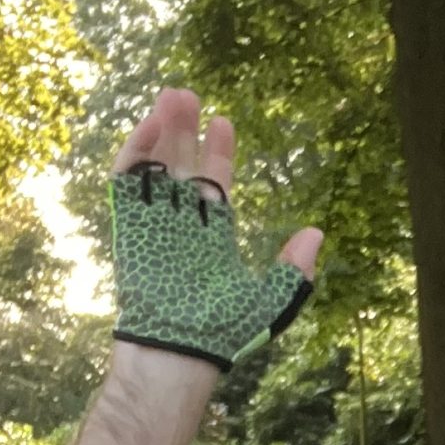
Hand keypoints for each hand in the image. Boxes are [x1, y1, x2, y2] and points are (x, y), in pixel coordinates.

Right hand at [110, 88, 321, 373]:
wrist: (179, 351)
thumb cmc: (225, 333)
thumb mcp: (271, 298)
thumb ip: (293, 267)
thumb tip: (317, 232)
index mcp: (214, 240)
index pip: (216, 187)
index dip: (220, 154)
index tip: (225, 123)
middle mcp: (183, 227)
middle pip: (182, 167)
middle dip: (186, 131)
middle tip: (188, 93)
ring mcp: (154, 224)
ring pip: (156, 168)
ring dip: (162, 132)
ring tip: (171, 95)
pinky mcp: (127, 228)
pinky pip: (128, 184)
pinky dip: (137, 153)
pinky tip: (150, 124)